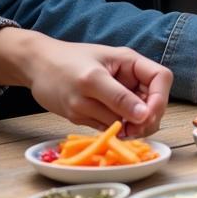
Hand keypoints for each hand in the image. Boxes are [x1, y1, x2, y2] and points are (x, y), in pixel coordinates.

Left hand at [0, 29, 170, 136]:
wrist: (35, 70)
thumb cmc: (61, 67)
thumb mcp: (90, 80)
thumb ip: (118, 97)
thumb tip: (144, 115)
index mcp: (131, 64)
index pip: (161, 79)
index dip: (160, 99)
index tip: (145, 118)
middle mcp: (129, 81)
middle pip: (154, 102)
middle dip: (146, 119)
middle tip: (128, 133)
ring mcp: (118, 96)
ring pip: (138, 118)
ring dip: (129, 128)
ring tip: (114, 133)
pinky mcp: (105, 111)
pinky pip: (119, 125)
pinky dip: (115, 132)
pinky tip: (105, 134)